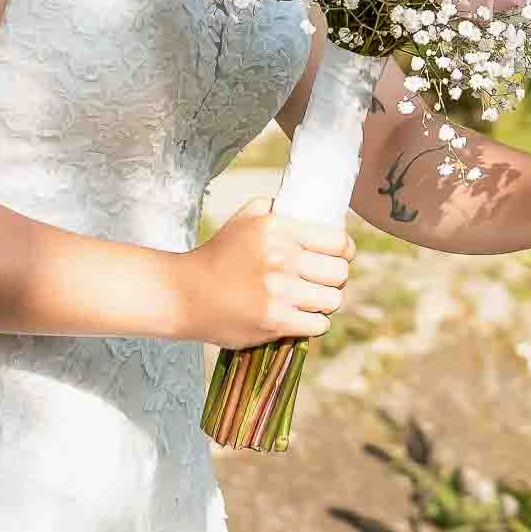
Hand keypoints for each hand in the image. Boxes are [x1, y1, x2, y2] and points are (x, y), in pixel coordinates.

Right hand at [183, 197, 354, 349]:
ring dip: (324, 302)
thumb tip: (316, 210)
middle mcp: (281, 257)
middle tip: (321, 281)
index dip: (345, 251)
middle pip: (340, 273)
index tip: (340, 257)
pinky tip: (298, 317)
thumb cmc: (219, 255)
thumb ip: (279, 207)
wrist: (185, 294)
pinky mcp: (274, 320)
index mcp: (278, 228)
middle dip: (335, 278)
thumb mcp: (246, 217)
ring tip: (308, 300)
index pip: (338, 241)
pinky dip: (313, 323)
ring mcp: (278, 291)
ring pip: (333, 300)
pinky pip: (319, 324)